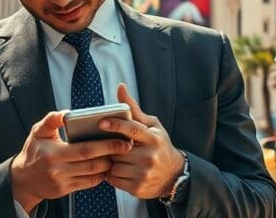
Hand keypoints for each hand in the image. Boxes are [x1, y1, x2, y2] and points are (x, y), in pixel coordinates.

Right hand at [10, 111, 131, 213]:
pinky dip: (99, 176)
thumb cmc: (33, 151)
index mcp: (54, 153)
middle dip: (112, 154)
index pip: (85, 149)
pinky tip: (105, 166)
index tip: (120, 139)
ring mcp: (62, 182)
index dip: (105, 145)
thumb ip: (52, 119)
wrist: (22, 180)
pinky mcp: (65, 191)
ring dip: (108, 165)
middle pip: (92, 163)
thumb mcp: (38, 132)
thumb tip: (67, 113)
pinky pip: (88, 183)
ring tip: (118, 155)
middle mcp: (58, 169)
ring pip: (93, 175)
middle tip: (126, 146)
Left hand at [102, 84, 186, 199]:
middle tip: (108, 144)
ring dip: (110, 161)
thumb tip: (120, 88)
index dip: (116, 124)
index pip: (132, 129)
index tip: (101, 122)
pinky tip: (117, 169)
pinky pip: (114, 179)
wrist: (173, 175)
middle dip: (110, 147)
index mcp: (153, 138)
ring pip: (114, 165)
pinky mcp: (137, 188)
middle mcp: (149, 156)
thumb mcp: (152, 126)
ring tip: (114, 157)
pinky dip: (111, 174)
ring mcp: (144, 173)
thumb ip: (134, 109)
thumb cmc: (159, 145)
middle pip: (118, 149)